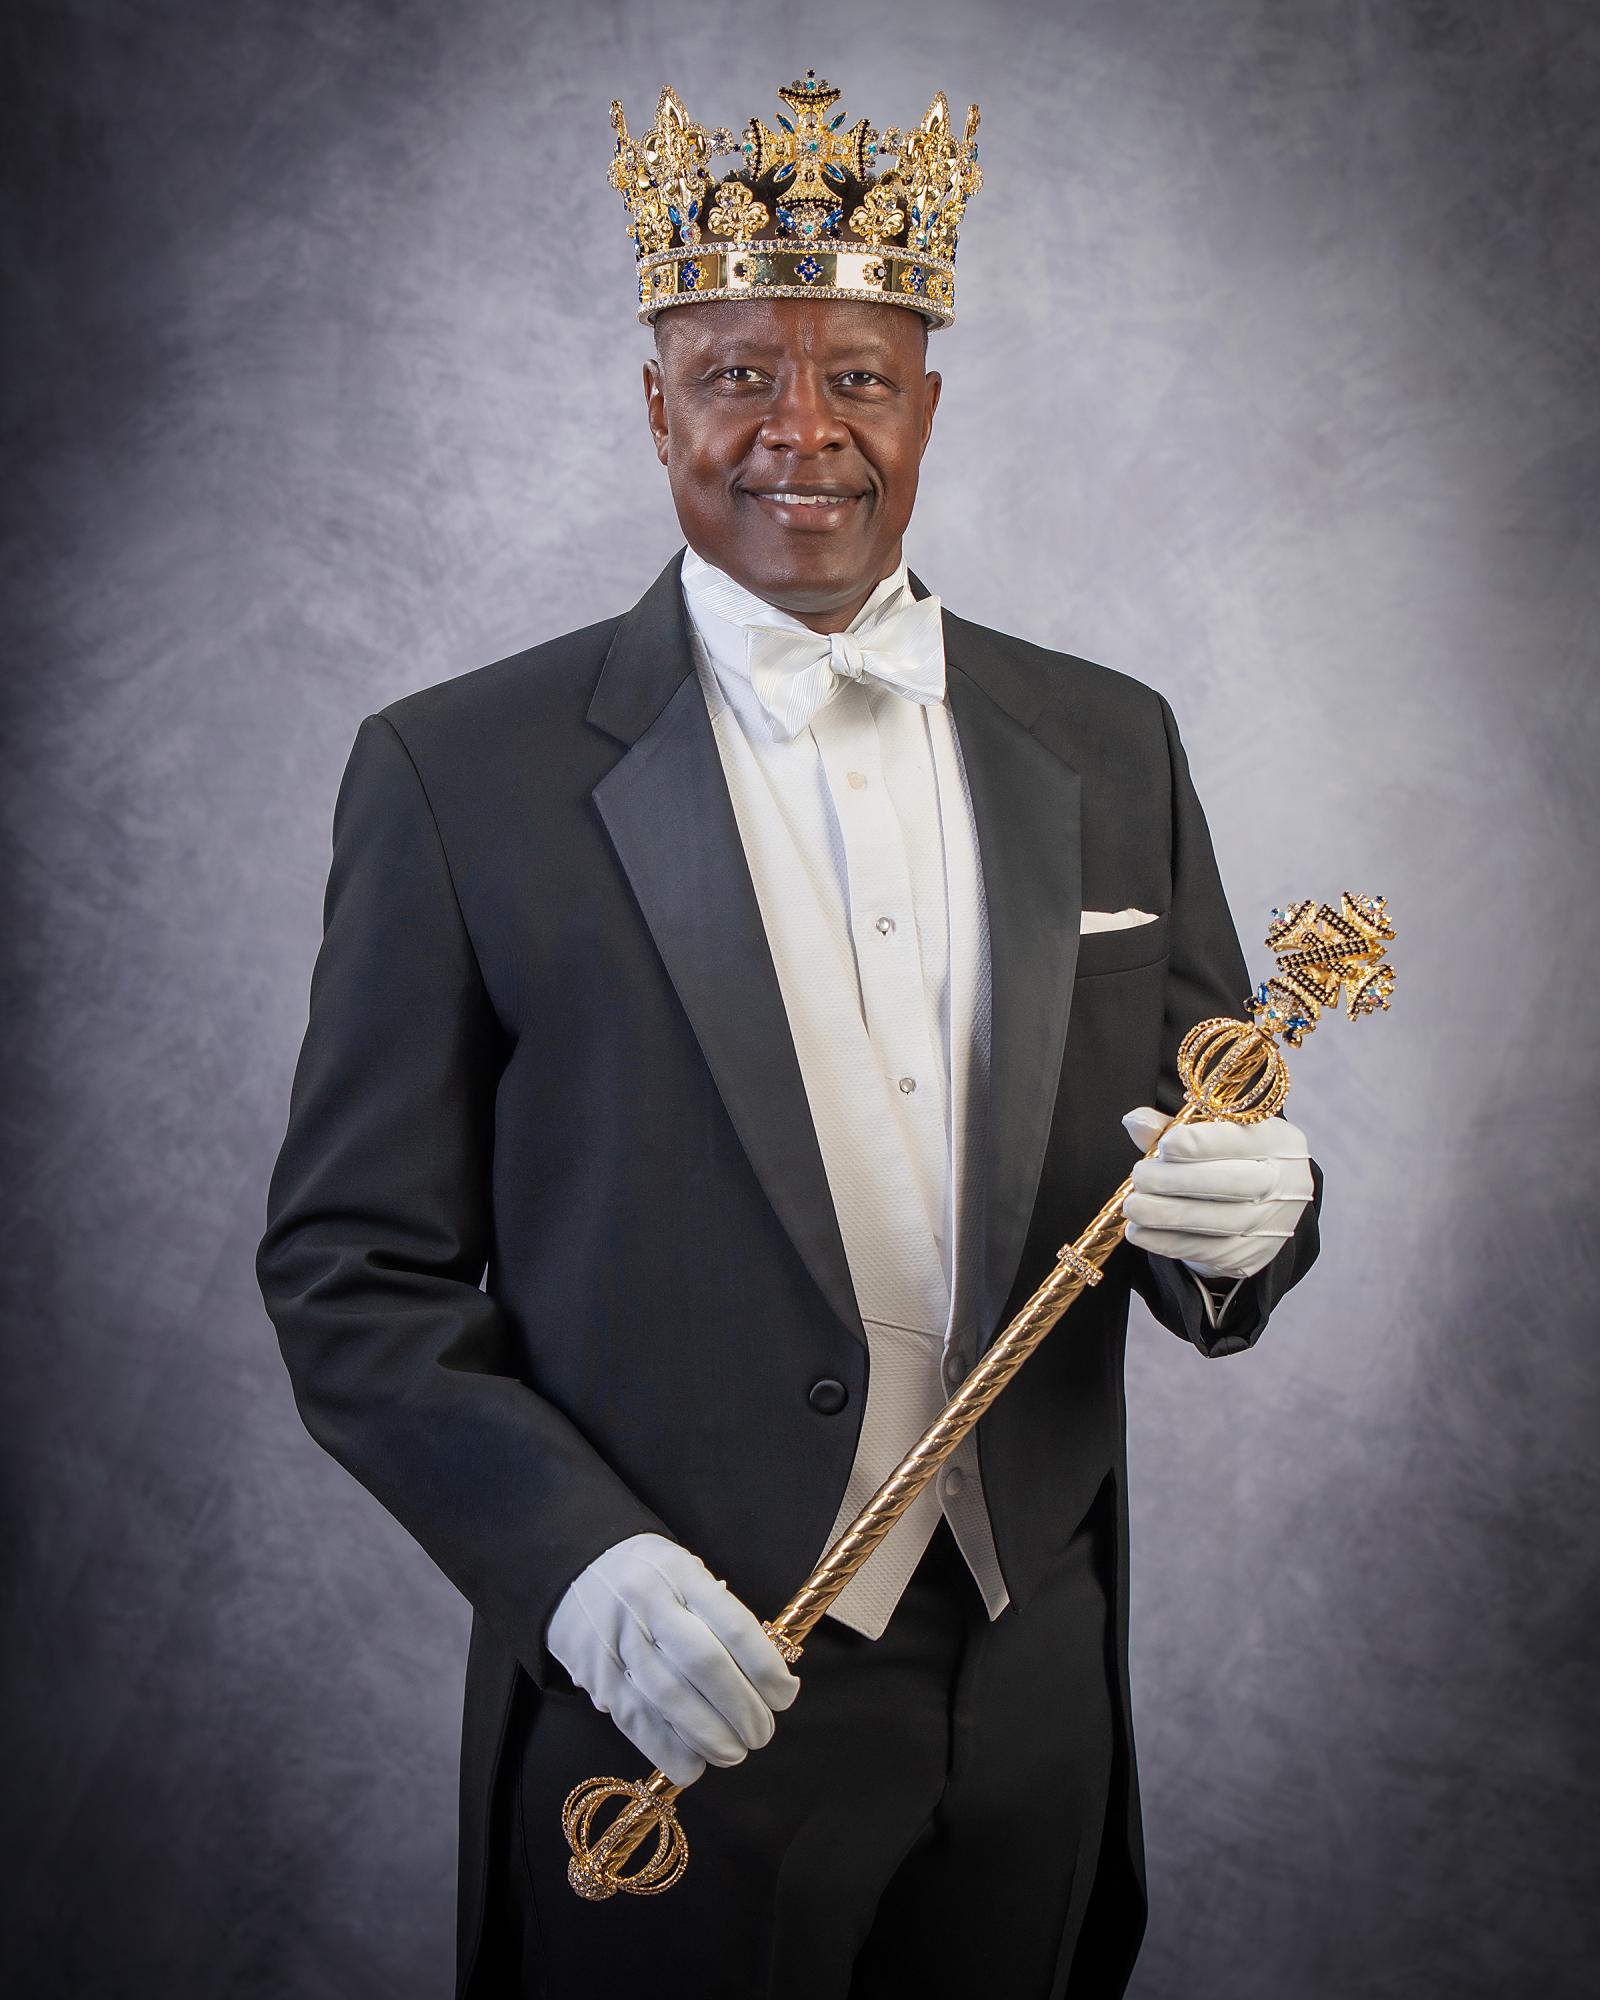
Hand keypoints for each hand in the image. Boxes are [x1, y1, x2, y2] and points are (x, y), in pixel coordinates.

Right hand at [545, 1532, 799, 1786]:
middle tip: (762, 1733)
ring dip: (711, 1737)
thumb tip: (765, 1675)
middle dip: (743, 1709)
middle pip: (706, 1666)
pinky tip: (694, 1764)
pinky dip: (669, 1751)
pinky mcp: (597, 1676)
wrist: (575, 1568)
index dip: (766, 1669)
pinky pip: (636, 1721)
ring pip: (671, 1700)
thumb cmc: (650, 1575)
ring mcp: (619, 1642)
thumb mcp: (687, 1570)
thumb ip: (720, 1614)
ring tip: (734, 1753)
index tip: (785, 1695)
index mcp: (681, 1574)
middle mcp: (649, 1605)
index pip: (733, 1625)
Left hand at [1119, 1105, 1313, 1282]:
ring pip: (1218, 1223)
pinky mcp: (1252, 1255)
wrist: (1259, 1204)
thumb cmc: (1227, 1157)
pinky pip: (1207, 1250)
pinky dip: (1167, 1242)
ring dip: (1168, 1215)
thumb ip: (1172, 1126)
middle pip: (1236, 1184)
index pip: (1245, 1140)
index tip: (1166, 1145)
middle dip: (1181, 1181)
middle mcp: (1286, 1183)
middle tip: (1139, 1176)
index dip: (1204, 1143)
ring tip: (1132, 1207)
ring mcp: (1272, 1224)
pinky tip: (1139, 1232)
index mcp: (1280, 1141)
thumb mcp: (1208, 1133)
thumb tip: (1135, 1121)